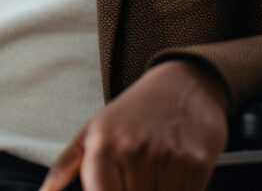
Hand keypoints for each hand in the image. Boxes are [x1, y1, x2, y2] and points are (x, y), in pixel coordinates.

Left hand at [39, 59, 229, 190]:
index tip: (115, 186)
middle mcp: (133, 151)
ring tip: (154, 176)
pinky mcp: (197, 165)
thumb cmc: (134, 113)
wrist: (184, 82)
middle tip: (134, 177)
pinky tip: (173, 176)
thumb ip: (64, 167)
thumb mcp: (93, 131)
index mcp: (102, 146)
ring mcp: (167, 159)